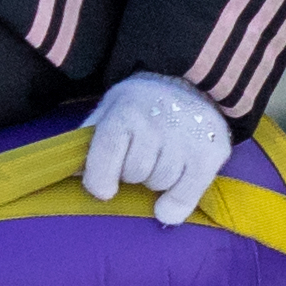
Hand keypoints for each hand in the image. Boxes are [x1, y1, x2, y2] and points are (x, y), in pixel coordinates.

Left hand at [81, 72, 235, 226]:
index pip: (107, 155)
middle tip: (140, 157)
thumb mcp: (110, 108)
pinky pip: (186, 196)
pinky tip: (171, 198)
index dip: (99, 180)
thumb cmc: (142, 103)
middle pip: (134, 174)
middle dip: (132, 172)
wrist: (190, 83)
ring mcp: (187, 138)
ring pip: (159, 184)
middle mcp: (158, 123)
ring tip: (160, 161)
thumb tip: (74, 172)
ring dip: (156, 181)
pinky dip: (176, 203)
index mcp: (127, 111)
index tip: (103, 189)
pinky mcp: (211, 153)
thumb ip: (90, 138)